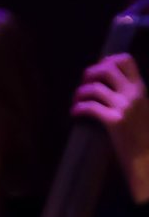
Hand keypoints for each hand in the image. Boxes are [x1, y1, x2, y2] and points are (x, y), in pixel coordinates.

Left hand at [73, 52, 148, 203]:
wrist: (145, 156)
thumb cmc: (140, 134)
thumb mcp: (141, 106)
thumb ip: (130, 93)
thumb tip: (108, 83)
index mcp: (140, 87)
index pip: (126, 60)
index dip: (108, 60)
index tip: (99, 68)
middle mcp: (133, 93)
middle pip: (108, 69)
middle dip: (91, 73)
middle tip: (84, 83)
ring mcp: (124, 106)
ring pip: (96, 88)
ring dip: (81, 92)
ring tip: (76, 100)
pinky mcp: (114, 121)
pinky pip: (90, 107)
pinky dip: (78, 108)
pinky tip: (74, 112)